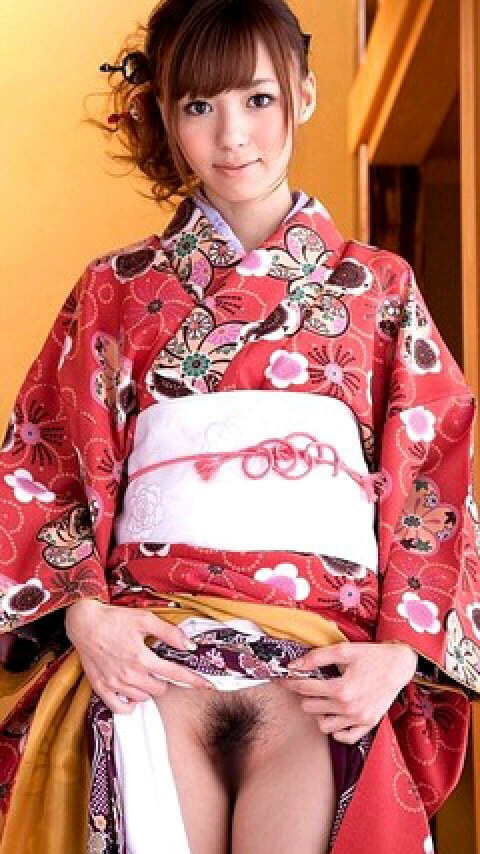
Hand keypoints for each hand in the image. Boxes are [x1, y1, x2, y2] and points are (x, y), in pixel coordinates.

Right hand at [65, 599, 214, 713]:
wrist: (84, 623)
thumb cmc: (115, 619)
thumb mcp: (145, 619)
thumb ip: (169, 633)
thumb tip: (189, 645)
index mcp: (142, 658)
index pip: (174, 674)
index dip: (193, 680)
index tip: (207, 686)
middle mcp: (129, 675)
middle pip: (159, 689)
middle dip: (164, 680)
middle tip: (157, 667)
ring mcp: (114, 684)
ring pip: (142, 698)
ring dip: (147, 689)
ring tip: (142, 674)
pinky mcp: (101, 688)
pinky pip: (120, 708)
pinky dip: (129, 704)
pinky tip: (131, 692)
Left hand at [284, 641, 417, 743]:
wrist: (400, 665)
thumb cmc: (372, 656)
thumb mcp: (344, 650)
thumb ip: (317, 657)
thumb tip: (294, 665)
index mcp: (341, 688)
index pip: (305, 688)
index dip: (290, 681)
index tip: (283, 678)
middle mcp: (349, 708)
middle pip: (310, 707)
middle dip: (305, 694)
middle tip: (309, 684)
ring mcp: (359, 719)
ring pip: (323, 725)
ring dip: (319, 712)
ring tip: (324, 698)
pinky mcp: (368, 724)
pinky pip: (344, 737)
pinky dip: (336, 729)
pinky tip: (335, 714)